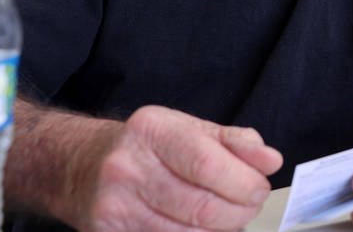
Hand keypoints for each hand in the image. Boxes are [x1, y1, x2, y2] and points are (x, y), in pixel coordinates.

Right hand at [69, 105, 282, 231]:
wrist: (81, 166)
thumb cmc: (147, 146)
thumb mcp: (190, 130)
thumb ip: (236, 142)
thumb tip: (271, 160)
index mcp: (152, 130)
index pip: (208, 164)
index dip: (243, 182)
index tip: (261, 187)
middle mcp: (128, 167)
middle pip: (200, 205)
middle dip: (240, 211)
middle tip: (251, 205)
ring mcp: (114, 205)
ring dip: (222, 229)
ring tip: (232, 217)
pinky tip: (206, 228)